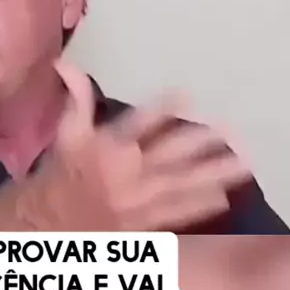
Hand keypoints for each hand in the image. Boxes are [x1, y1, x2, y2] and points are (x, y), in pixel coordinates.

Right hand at [49, 62, 250, 231]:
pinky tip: (222, 198)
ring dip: (211, 173)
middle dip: (199, 142)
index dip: (161, 109)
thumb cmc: (60, 176)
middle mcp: (126, 172)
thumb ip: (76, 99)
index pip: (135, 123)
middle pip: (169, 154)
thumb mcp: (67, 134)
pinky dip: (197, 206)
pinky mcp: (142, 223)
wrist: (48, 224)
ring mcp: (137, 200)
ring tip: (241, 163)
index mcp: (107, 147)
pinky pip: (174, 213)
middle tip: (228, 130)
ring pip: (180, 184)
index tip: (185, 94)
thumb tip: (64, 65)